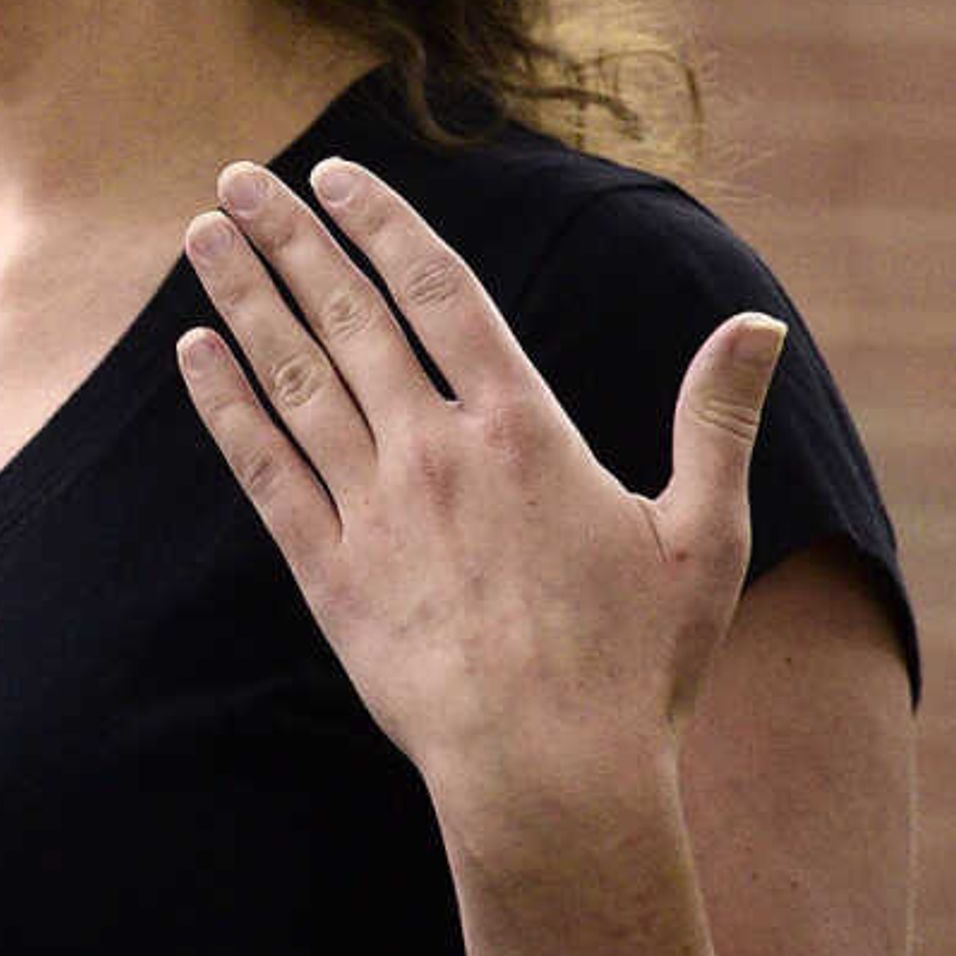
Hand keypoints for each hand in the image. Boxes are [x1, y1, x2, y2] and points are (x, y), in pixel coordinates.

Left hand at [174, 156, 785, 860]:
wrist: (550, 778)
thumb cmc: (637, 668)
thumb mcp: (705, 536)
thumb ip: (719, 420)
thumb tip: (761, 325)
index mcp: (524, 429)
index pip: (439, 290)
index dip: (384, 224)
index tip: (337, 176)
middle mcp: (436, 452)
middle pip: (350, 316)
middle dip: (293, 239)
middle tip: (242, 178)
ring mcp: (374, 512)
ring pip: (295, 378)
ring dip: (246, 300)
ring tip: (205, 236)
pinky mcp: (328, 576)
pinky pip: (263, 470)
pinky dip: (226, 406)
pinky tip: (194, 352)